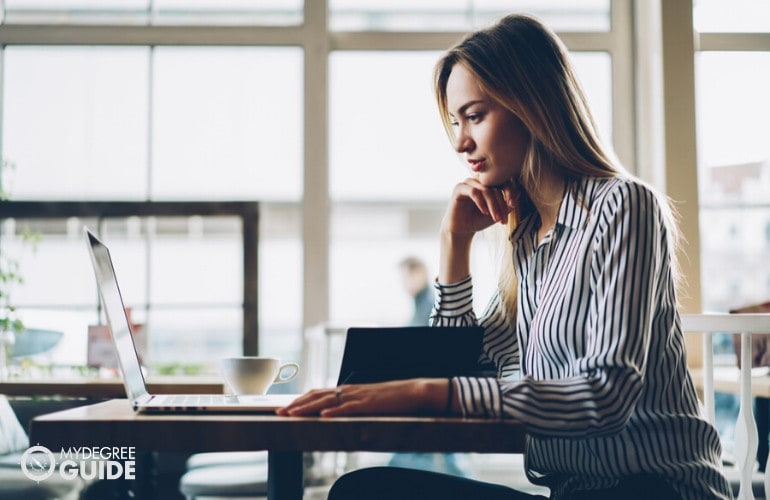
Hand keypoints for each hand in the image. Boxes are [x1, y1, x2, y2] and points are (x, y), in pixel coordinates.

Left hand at [276, 379, 449, 417]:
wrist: (414, 391)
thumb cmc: (392, 398)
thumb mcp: (367, 401)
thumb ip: (352, 404)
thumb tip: (335, 411)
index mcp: (348, 389)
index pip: (318, 392)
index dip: (300, 400)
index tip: (285, 407)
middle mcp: (349, 390)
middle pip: (317, 395)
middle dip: (296, 404)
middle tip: (279, 412)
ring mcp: (358, 396)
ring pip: (328, 401)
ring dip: (308, 408)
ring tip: (292, 414)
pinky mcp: (369, 404)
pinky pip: (349, 407)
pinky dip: (335, 411)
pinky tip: (323, 416)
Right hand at [440, 178, 515, 237]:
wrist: (462, 230)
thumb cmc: (479, 220)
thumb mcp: (497, 213)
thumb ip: (507, 204)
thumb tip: (518, 193)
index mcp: (488, 183)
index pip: (502, 181)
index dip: (510, 191)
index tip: (513, 204)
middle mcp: (478, 180)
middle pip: (495, 185)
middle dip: (501, 203)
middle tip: (504, 218)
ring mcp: (468, 183)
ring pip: (486, 189)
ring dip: (493, 205)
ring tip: (496, 219)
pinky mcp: (459, 188)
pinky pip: (473, 192)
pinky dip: (481, 202)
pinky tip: (484, 212)